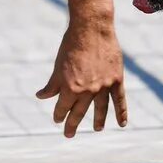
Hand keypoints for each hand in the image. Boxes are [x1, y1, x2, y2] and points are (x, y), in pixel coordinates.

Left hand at [36, 21, 127, 136]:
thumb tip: (41, 96)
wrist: (92, 28)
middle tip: (69, 133)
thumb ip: (52, 84)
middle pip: (79, 112)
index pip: (63, 108)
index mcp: (70, 88)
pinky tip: (121, 123)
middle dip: (72, 124)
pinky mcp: (116, 80)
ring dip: (97, 120)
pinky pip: (119, 100)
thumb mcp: (58, 66)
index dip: (59, 115)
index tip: (57, 119)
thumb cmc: (71, 45)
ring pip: (100, 109)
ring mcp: (103, 86)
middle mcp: (87, 91)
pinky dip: (121, 113)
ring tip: (97, 129)